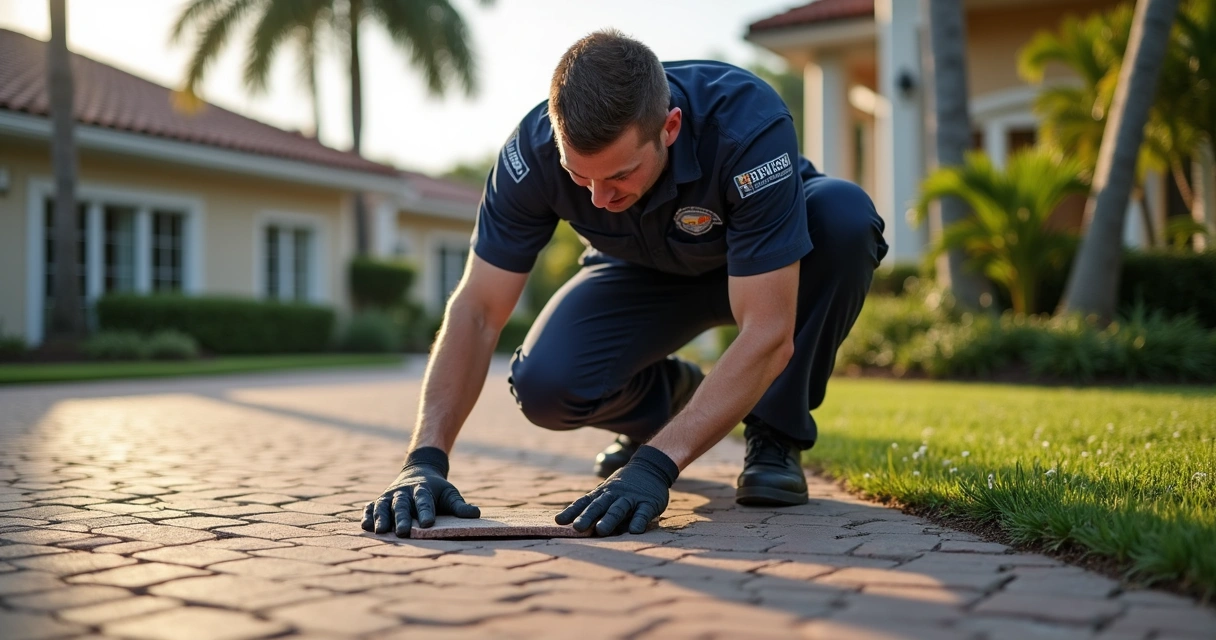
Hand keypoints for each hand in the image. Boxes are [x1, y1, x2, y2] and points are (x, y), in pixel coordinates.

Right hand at [361, 447, 479, 536]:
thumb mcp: (449, 494)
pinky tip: (365, 526)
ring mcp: (390, 495)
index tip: (428, 523)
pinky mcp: (379, 500)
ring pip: (384, 506)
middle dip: (403, 518)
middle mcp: (404, 492)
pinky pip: (371, 507)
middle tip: (404, 532)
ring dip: (382, 518)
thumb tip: (476, 514)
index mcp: (423, 489)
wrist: (418, 472)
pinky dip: (367, 515)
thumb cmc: (437, 490)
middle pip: (402, 505)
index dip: (426, 511)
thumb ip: (459, 506)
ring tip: (381, 531)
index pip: (424, 500)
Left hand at [556, 445, 678, 535]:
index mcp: (602, 494)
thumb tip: (574, 526)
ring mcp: (632, 498)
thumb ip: (594, 507)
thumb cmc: (623, 487)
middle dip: (587, 517)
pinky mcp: (649, 503)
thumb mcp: (607, 492)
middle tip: (577, 528)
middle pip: (599, 506)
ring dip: (609, 519)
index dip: (572, 512)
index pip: (584, 502)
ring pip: (619, 509)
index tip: (559, 521)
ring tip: (601, 530)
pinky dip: (639, 521)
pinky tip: (634, 531)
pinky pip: (643, 513)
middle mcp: (614, 495)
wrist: (651, 467)